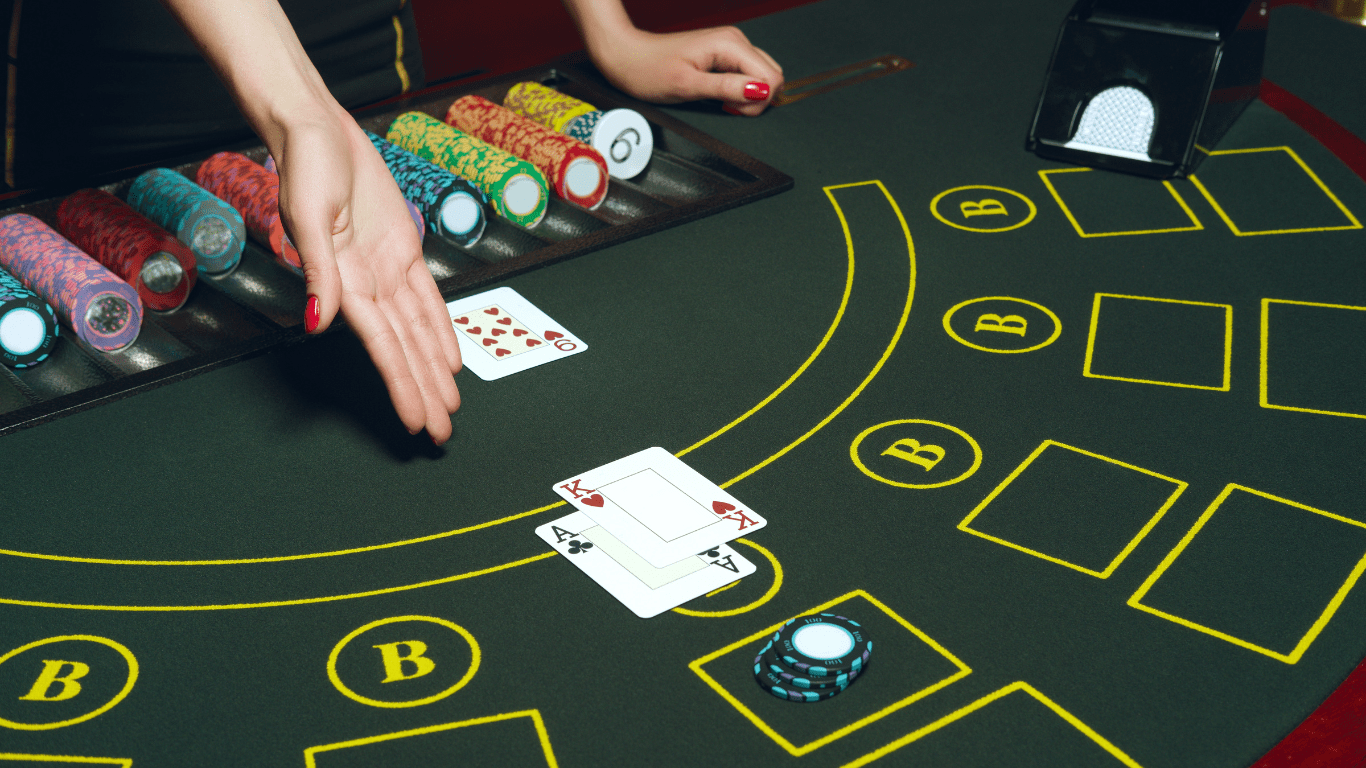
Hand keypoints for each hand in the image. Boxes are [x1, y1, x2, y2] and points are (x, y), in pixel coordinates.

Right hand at [275, 106, 462, 442]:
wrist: (314, 129)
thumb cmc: (303, 166)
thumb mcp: (307, 218)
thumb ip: (318, 272)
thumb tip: (317, 320)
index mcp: (345, 282)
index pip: (382, 348)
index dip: (402, 386)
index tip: (416, 421)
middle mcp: (367, 283)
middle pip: (405, 350)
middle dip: (423, 393)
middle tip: (441, 434)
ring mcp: (386, 269)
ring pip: (418, 332)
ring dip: (433, 371)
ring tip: (449, 406)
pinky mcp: (402, 249)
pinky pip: (426, 300)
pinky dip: (439, 329)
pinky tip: (449, 359)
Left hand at [589, 25, 783, 115]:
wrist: (628, 57)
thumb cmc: (650, 71)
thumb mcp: (687, 85)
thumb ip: (726, 88)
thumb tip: (761, 91)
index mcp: (731, 44)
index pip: (771, 78)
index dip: (757, 101)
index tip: (730, 108)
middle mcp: (736, 41)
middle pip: (772, 76)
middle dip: (756, 99)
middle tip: (725, 106)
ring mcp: (732, 46)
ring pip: (762, 76)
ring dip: (748, 96)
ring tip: (721, 101)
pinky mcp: (725, 55)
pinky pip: (748, 75)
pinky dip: (739, 91)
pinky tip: (720, 95)